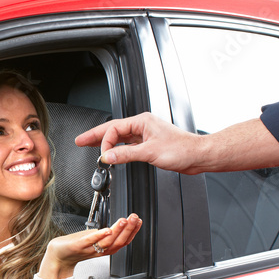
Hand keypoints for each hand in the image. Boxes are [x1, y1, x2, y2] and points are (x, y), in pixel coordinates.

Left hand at [38, 214, 141, 278]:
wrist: (57, 256)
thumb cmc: (75, 246)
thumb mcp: (94, 239)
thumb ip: (104, 234)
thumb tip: (115, 226)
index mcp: (104, 249)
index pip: (123, 241)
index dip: (132, 232)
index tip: (138, 221)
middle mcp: (99, 250)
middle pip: (118, 242)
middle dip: (129, 229)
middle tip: (134, 218)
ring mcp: (89, 249)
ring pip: (107, 242)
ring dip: (117, 230)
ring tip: (124, 220)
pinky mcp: (77, 246)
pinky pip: (90, 242)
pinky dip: (99, 236)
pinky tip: (106, 230)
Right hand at [74, 113, 202, 173]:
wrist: (198, 156)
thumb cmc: (182, 149)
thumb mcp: (149, 152)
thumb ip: (125, 155)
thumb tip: (107, 157)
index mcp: (141, 121)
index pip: (114, 129)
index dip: (105, 142)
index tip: (102, 156)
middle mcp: (142, 126)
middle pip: (113, 130)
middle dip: (96, 136)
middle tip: (80, 140)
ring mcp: (145, 134)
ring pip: (120, 137)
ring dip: (106, 143)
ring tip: (90, 145)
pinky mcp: (149, 144)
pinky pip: (127, 145)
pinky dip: (117, 149)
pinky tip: (112, 154)